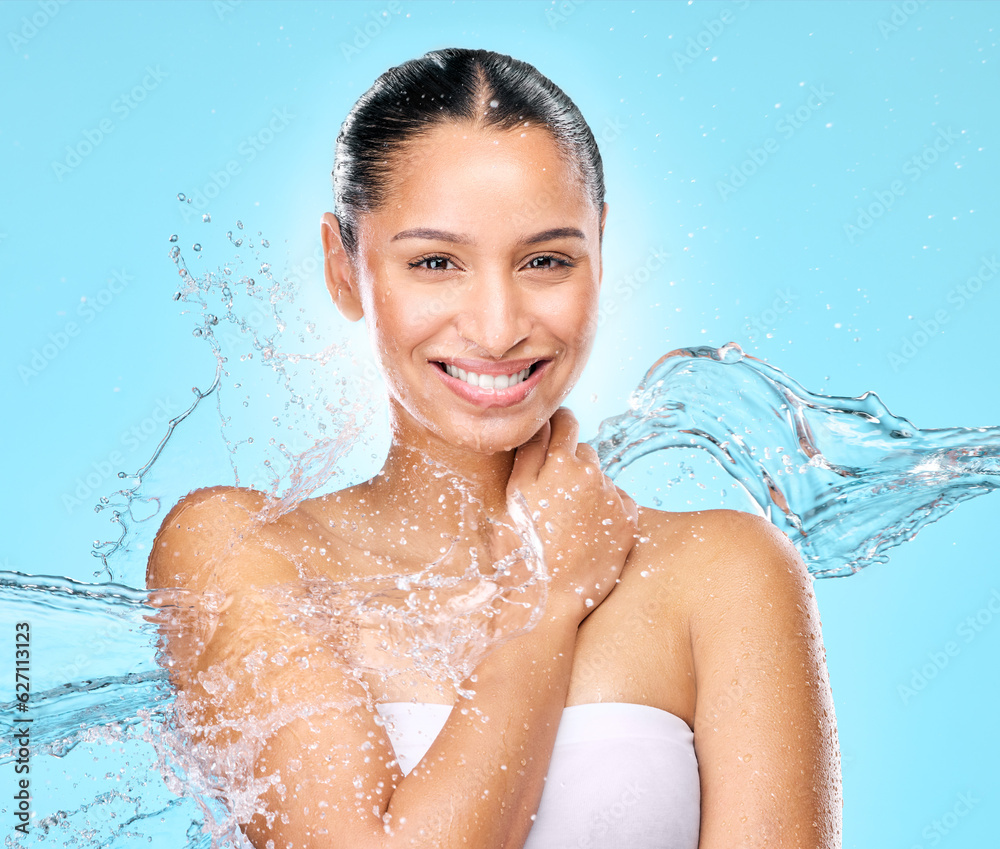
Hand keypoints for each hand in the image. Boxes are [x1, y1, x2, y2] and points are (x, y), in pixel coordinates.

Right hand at [504, 407, 638, 623]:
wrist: (548, 598)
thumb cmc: (522, 547)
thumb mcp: (514, 493)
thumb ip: (530, 451)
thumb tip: (541, 422)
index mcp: (561, 462)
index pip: (564, 422)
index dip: (557, 425)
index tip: (553, 432)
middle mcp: (593, 474)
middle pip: (584, 451)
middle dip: (570, 463)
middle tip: (552, 493)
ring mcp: (613, 498)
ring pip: (600, 477)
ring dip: (587, 487)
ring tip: (567, 520)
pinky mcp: (629, 522)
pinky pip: (619, 500)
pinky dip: (606, 508)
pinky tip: (586, 530)